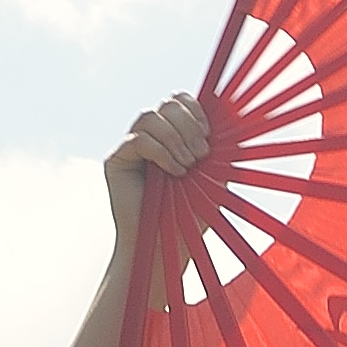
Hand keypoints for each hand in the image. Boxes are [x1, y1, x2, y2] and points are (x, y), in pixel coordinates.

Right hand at [93, 93, 210, 247]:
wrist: (167, 246)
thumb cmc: (192, 215)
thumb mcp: (215, 174)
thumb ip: (218, 145)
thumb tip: (230, 113)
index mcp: (174, 134)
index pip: (179, 100)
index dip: (195, 110)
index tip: (208, 136)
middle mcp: (152, 136)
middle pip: (167, 103)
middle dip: (188, 126)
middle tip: (199, 156)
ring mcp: (132, 146)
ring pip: (150, 116)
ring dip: (174, 140)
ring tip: (186, 167)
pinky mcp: (116, 159)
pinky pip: (139, 138)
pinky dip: (161, 153)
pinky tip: (173, 173)